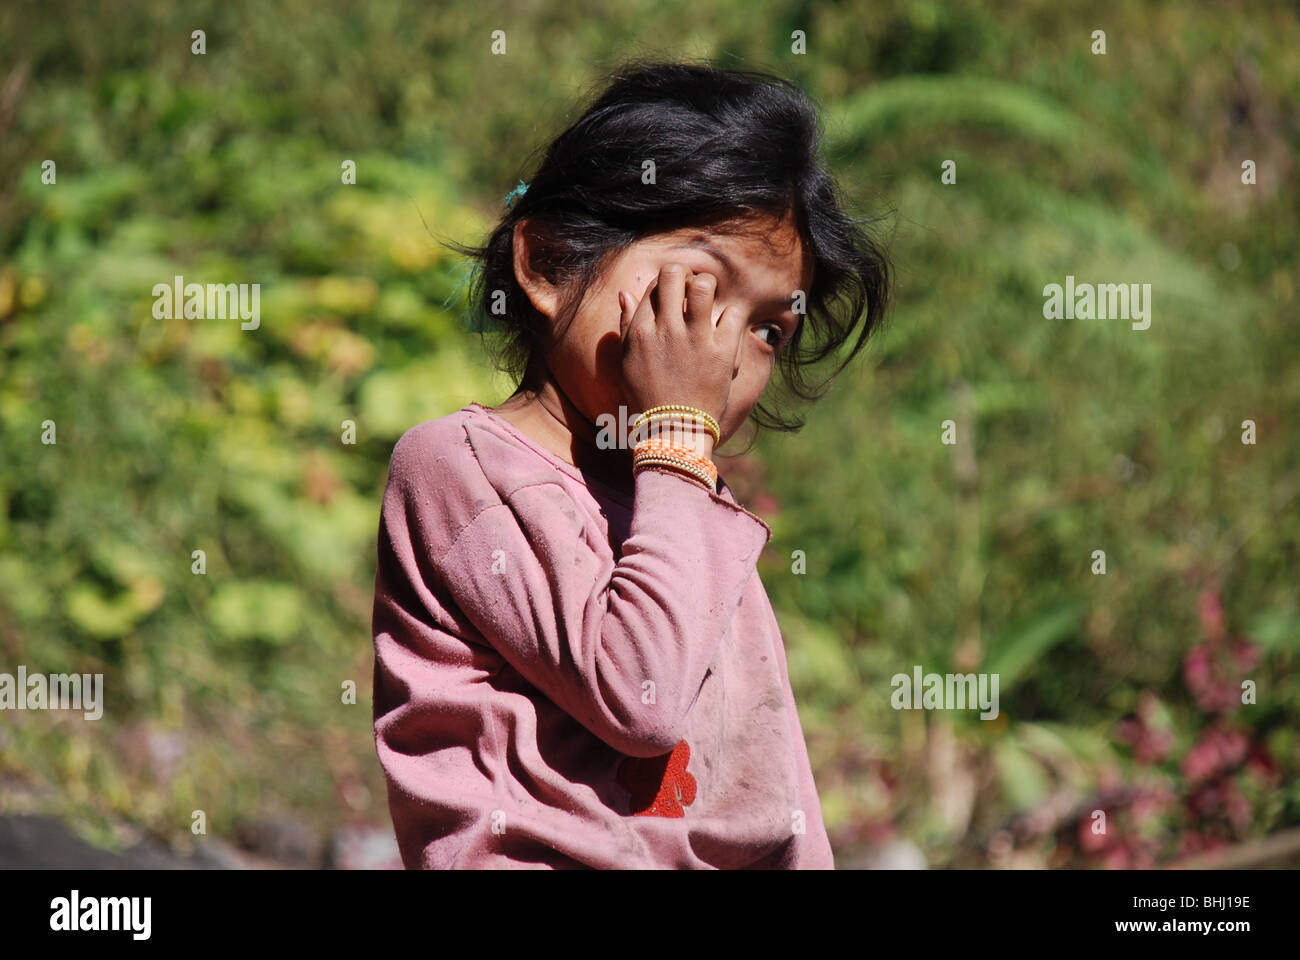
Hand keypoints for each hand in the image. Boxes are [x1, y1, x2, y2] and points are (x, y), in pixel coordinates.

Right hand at [617, 263, 744, 455]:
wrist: (673, 432)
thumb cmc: (647, 398)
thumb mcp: (626, 362)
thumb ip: (626, 324)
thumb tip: (626, 292)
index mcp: (641, 331)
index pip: (654, 284)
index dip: (666, 283)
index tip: (674, 294)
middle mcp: (666, 330)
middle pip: (674, 274)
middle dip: (685, 275)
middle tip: (691, 289)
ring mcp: (695, 340)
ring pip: (703, 286)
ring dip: (707, 286)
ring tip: (709, 300)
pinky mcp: (722, 353)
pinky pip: (731, 314)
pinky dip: (731, 315)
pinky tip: (725, 326)